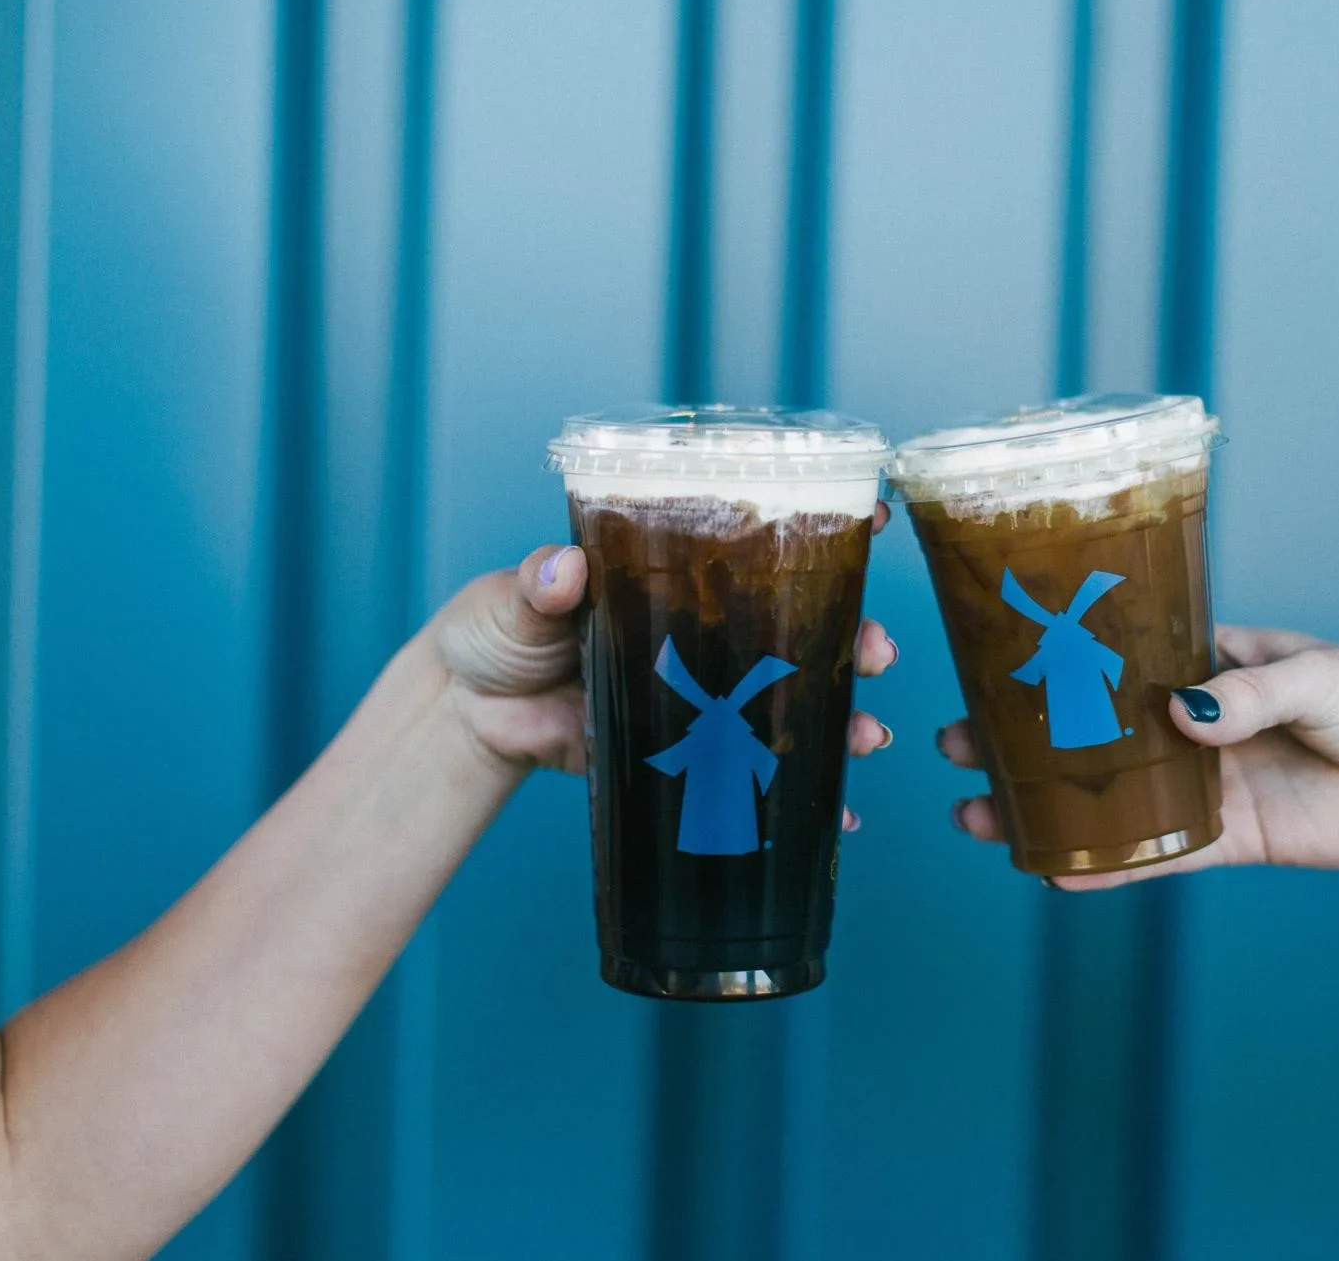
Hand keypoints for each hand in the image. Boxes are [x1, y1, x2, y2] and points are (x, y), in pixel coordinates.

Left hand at [426, 503, 901, 823]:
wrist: (462, 717)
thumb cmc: (494, 630)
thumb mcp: (517, 595)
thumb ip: (541, 583)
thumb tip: (565, 570)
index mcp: (673, 575)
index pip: (758, 543)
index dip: (822, 532)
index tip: (875, 522)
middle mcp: (702, 631)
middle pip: (796, 630)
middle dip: (850, 640)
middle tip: (875, 652)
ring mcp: (699, 695)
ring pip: (787, 703)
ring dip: (841, 719)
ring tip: (866, 739)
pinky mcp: (680, 755)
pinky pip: (750, 776)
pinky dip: (798, 799)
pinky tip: (839, 817)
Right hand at [938, 626, 1338, 889]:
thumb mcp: (1325, 676)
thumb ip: (1252, 694)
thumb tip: (1181, 712)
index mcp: (1213, 665)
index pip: (1118, 657)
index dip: (1055, 663)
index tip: (990, 665)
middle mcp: (1197, 723)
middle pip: (1090, 730)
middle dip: (1021, 739)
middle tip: (954, 745)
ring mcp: (1209, 783)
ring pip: (1108, 795)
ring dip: (1044, 804)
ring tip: (976, 812)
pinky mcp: (1232, 838)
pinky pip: (1157, 853)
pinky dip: (1106, 863)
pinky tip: (1051, 868)